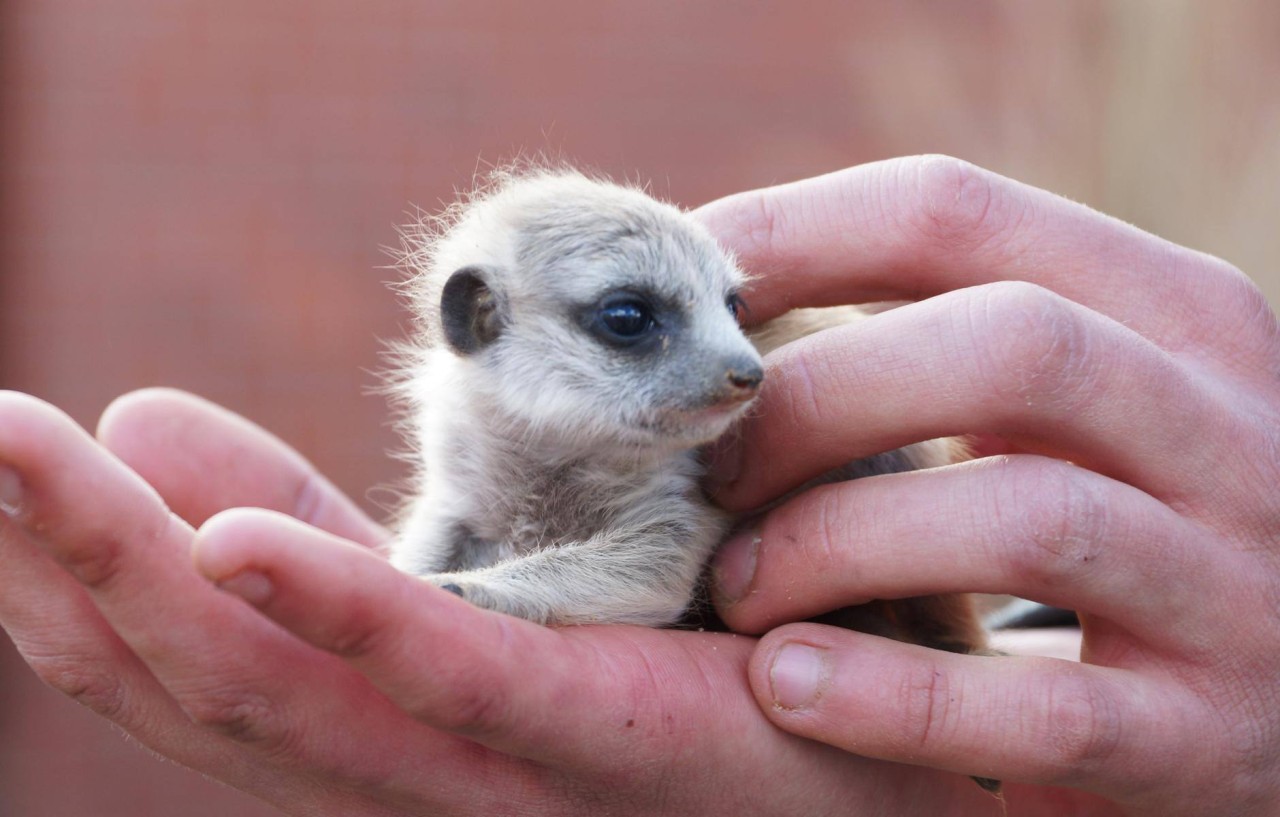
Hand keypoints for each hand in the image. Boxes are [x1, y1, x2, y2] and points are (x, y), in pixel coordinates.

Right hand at [0, 388, 1091, 815]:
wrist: (906, 750)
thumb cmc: (719, 646)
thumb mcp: (521, 570)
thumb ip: (387, 536)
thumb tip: (223, 440)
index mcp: (409, 708)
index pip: (218, 643)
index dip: (96, 562)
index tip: (21, 451)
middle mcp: (428, 759)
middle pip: (210, 675)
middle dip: (74, 562)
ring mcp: (507, 772)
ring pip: (288, 696)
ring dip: (144, 578)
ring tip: (31, 458)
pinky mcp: (610, 747)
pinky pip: (456, 685)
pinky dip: (335, 619)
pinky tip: (227, 542)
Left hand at [697, 155, 1279, 814]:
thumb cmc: (1133, 514)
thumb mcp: (1081, 390)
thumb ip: (947, 332)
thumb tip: (736, 290)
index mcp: (1171, 314)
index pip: (954, 214)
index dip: (792, 235)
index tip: (692, 295)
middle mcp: (1220, 427)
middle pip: (1001, 345)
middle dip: (815, 396)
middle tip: (707, 462)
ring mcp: (1228, 584)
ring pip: (1019, 514)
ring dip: (834, 541)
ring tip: (735, 586)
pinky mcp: (1202, 733)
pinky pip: (1039, 708)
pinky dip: (889, 696)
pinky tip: (787, 683)